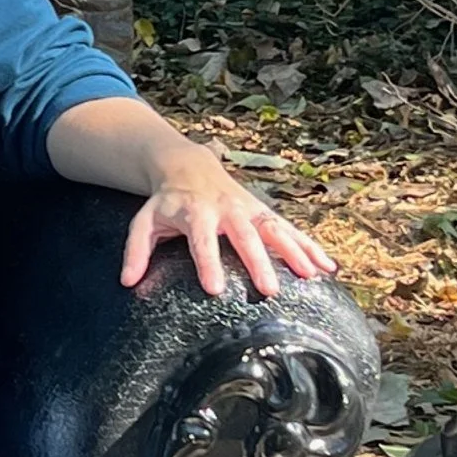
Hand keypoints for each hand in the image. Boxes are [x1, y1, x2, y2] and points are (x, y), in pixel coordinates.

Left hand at [120, 143, 336, 297]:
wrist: (188, 166)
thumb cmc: (167, 202)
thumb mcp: (145, 220)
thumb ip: (136, 249)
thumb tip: (128, 281)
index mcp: (196, 213)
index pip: (202, 240)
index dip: (208, 263)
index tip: (216, 289)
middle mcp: (227, 209)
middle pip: (244, 236)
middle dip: (258, 262)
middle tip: (269, 290)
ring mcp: (249, 209)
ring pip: (275, 228)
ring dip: (294, 251)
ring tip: (312, 276)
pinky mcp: (264, 212)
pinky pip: (290, 229)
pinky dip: (310, 246)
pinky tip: (328, 267)